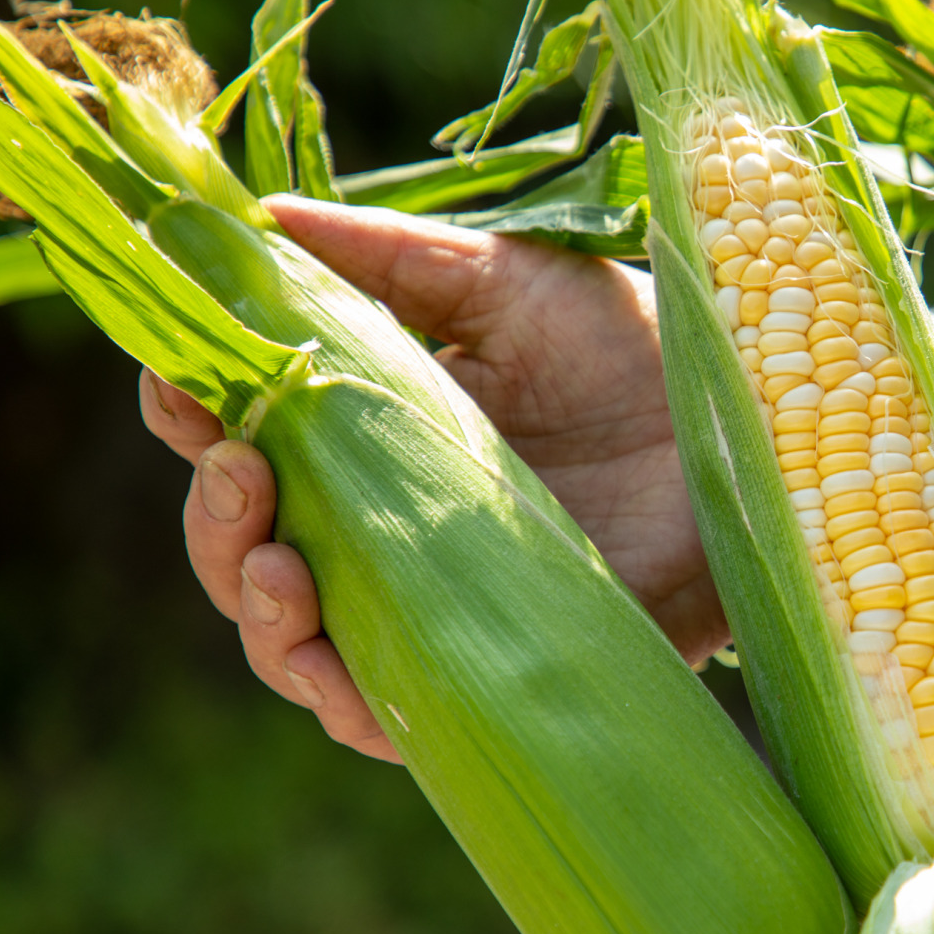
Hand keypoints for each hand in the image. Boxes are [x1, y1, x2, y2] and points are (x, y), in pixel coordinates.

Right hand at [142, 195, 728, 760]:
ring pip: (293, 639)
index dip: (191, 411)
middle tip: (238, 463)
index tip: (176, 376)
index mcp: (373, 432)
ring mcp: (431, 607)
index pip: (244, 435)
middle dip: (215, 513)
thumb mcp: (510, 284)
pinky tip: (321, 640)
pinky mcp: (490, 670)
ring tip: (276, 554)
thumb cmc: (636, 353)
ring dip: (254, 602)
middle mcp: (383, 528)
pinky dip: (335, 688)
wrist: (756, 431)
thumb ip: (389, 261)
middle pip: (246, 546)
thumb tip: (258, 220)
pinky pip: (382, 712)